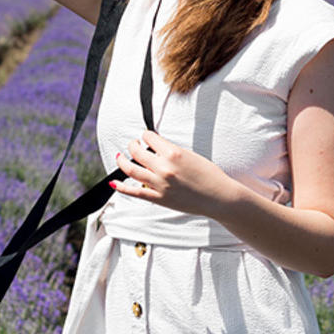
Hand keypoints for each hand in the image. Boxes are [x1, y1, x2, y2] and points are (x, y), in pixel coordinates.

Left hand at [112, 130, 238, 217]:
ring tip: (120, 156)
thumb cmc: (210, 175)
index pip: (149, 138)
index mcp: (173, 154)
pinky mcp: (158, 198)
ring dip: (122, 160)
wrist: (218, 197)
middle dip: (132, 145)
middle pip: (136, 151)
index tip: (147, 137)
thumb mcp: (191, 155)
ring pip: (131, 169)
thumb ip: (171, 151)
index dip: (146, 135)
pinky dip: (122, 187)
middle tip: (133, 144)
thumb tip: (155, 147)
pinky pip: (135, 192)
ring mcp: (159, 184)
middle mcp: (163, 168)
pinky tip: (114, 182)